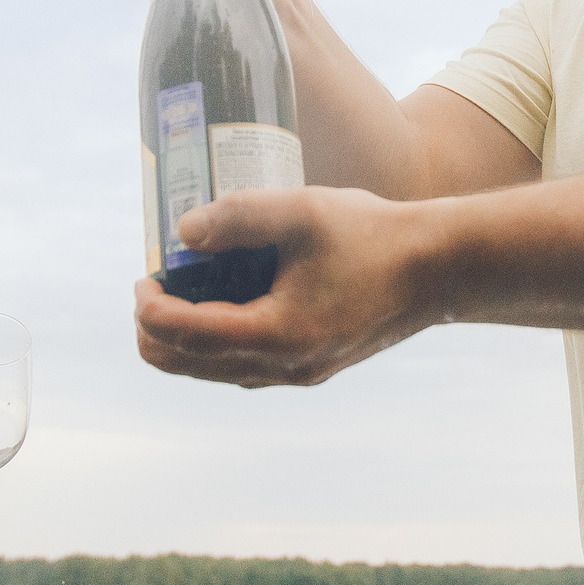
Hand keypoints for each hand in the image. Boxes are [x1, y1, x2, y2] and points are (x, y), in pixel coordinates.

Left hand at [134, 186, 440, 385]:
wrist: (440, 269)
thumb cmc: (374, 235)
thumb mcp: (302, 211)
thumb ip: (239, 215)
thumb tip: (182, 230)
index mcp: (276, 335)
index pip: (185, 336)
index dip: (149, 309)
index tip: (142, 275)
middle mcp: (284, 367)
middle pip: (191, 366)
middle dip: (157, 331)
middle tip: (150, 288)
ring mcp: (301, 373)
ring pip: (218, 372)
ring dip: (188, 340)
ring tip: (181, 293)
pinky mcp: (315, 366)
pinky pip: (248, 368)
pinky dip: (220, 344)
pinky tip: (224, 307)